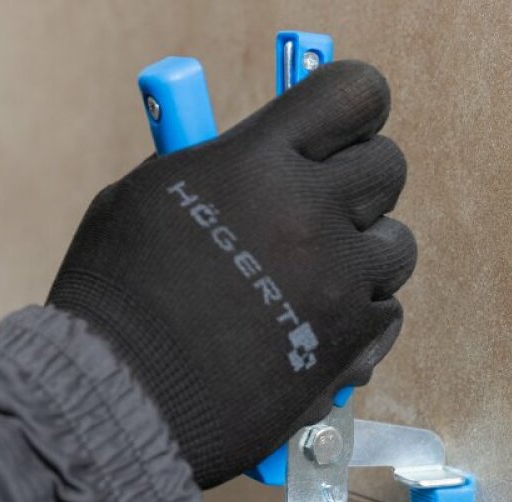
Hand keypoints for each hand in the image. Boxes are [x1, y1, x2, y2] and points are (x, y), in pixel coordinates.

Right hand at [49, 61, 416, 487]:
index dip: (352, 110)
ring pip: (396, 247)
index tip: (339, 131)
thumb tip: (247, 163)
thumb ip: (211, 170)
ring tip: (312, 278)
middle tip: (321, 206)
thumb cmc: (115, 301)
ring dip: (361, 258)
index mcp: (258, 160)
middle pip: (387, 168)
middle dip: (358, 184)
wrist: (120, 395)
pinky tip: (313, 326)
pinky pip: (386, 315)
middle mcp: (309, 212)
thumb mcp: (145, 198)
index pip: (353, 95)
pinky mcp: (347, 345)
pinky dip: (357, 321)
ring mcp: (336, 281)